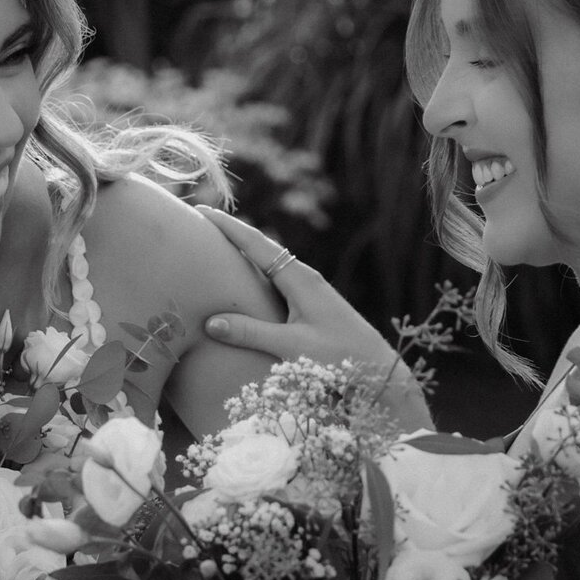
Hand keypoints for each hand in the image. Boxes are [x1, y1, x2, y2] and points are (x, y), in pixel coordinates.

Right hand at [197, 206, 382, 360]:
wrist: (380, 368)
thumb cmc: (341, 358)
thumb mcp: (293, 346)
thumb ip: (252, 333)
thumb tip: (211, 322)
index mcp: (299, 278)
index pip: (255, 244)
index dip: (226, 226)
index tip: (199, 210)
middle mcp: (304, 277)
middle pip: (261, 246)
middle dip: (230, 232)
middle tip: (199, 221)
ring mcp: (309, 289)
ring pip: (269, 262)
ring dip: (243, 250)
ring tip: (215, 243)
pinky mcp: (311, 303)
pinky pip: (275, 278)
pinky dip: (254, 269)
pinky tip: (246, 278)